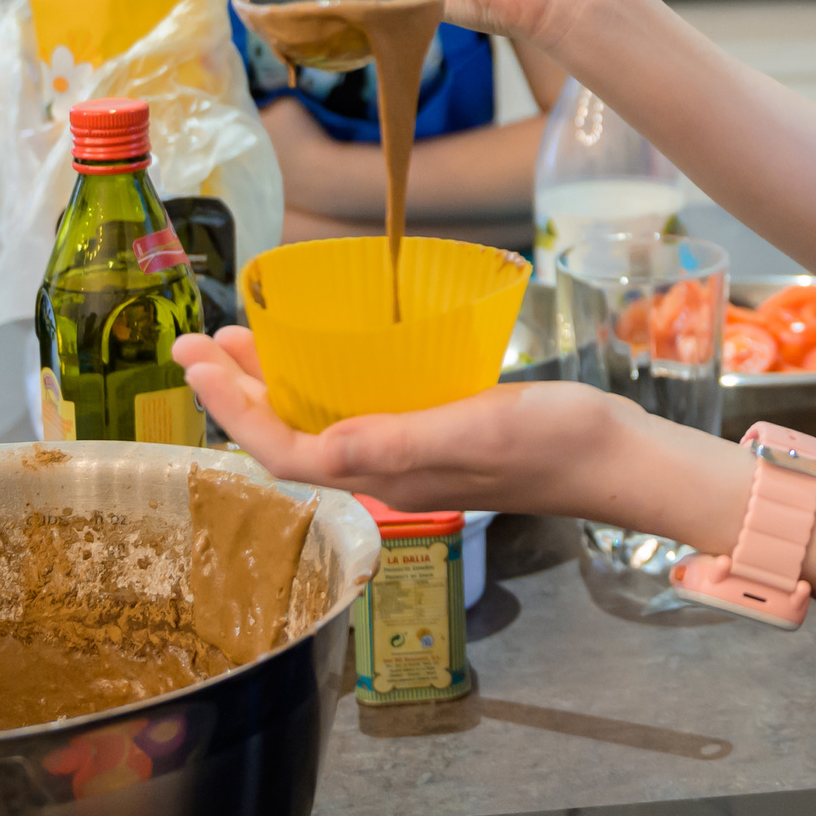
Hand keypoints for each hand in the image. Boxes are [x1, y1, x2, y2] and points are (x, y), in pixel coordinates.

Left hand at [173, 326, 619, 514]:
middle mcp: (388, 469)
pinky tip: (327, 351)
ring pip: (320, 422)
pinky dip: (324, 379)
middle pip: (292, 436)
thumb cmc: (557, 441)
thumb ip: (401, 439)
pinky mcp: (436, 431)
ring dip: (273, 384)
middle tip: (196, 344)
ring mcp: (411, 452)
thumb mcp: (478, 427)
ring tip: (238, 342)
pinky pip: (358, 409)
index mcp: (388, 473)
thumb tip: (324, 448)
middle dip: (238, 392)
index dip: (235, 411)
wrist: (619, 455)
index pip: (287, 451)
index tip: (200, 364)